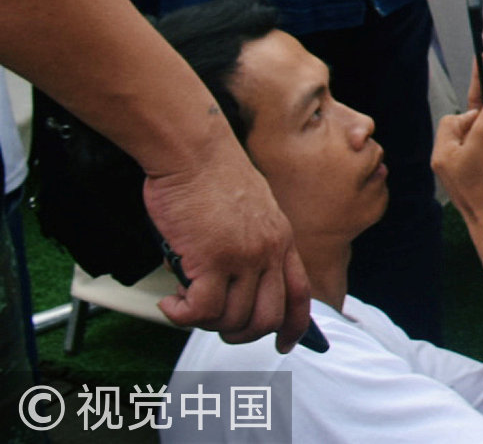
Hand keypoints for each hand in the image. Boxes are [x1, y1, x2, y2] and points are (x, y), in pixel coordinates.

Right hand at [143, 137, 312, 350]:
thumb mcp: (252, 210)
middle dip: (239, 333)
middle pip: (267, 318)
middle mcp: (269, 251)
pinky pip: (201, 311)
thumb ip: (252, 244)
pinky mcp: (212, 259)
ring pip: (233, 319)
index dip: (295, 326)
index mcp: (281, 240)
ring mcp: (243, 257)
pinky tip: (170, 302)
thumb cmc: (212, 176)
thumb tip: (231, 282)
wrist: (195, 150)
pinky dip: (181, 315)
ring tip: (185, 304)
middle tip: (211, 322)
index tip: (285, 344)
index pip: (300, 294)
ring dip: (204, 323)